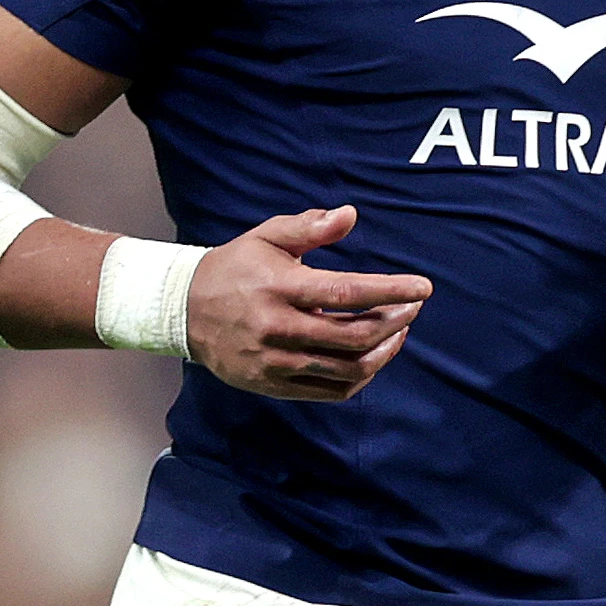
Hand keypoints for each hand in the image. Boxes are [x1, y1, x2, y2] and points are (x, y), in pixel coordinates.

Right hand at [188, 206, 430, 401]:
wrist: (183, 311)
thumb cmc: (234, 267)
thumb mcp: (266, 237)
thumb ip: (309, 226)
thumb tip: (350, 214)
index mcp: (279, 288)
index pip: (346, 292)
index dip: (390, 291)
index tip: (423, 287)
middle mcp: (278, 329)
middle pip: (354, 335)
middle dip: (394, 321)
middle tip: (412, 307)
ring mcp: (275, 362)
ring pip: (347, 369)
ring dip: (383, 351)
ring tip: (398, 331)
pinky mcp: (273, 385)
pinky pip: (330, 390)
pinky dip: (360, 377)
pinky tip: (372, 356)